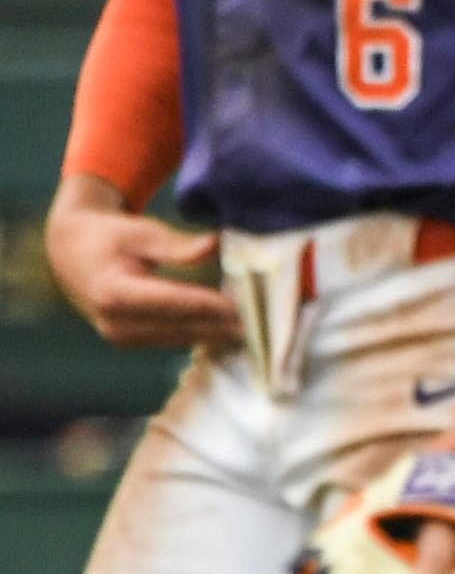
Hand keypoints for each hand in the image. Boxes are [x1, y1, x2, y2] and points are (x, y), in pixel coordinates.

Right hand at [45, 180, 239, 349]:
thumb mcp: (141, 232)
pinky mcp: (131, 342)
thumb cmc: (111, 237)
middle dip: (221, 325)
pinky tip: (234, 332)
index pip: (170, 303)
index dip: (208, 306)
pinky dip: (203, 335)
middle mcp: (115, 323)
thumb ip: (177, 245)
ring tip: (257, 329)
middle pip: (179, 327)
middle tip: (262, 322)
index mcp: (113, 293)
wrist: (72, 254)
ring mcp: (121, 337)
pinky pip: (173, 340)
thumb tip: (215, 245)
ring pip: (179, 339)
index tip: (242, 306)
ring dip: (216, 334)